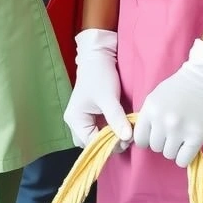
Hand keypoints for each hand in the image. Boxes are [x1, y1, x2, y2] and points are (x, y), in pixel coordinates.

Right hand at [63, 29, 132, 148]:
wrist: (98, 57)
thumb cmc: (99, 75)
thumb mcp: (109, 97)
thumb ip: (116, 119)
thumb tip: (127, 138)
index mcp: (75, 119)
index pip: (91, 143)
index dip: (109, 145)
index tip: (126, 140)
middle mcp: (75, 122)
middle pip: (91, 144)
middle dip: (108, 144)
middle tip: (125, 137)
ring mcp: (82, 119)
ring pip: (95, 138)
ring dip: (110, 138)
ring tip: (124, 131)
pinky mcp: (90, 115)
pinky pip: (98, 130)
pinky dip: (110, 131)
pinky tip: (121, 126)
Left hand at [133, 39, 202, 167]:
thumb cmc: (180, 86)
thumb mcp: (156, 97)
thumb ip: (149, 115)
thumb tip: (144, 135)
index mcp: (150, 108)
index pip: (139, 138)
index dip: (146, 139)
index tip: (154, 136)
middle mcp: (162, 121)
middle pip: (155, 147)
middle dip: (162, 142)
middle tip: (171, 133)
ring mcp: (179, 130)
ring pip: (169, 154)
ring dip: (174, 148)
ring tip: (181, 137)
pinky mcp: (197, 136)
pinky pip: (183, 160)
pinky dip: (185, 156)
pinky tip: (188, 146)